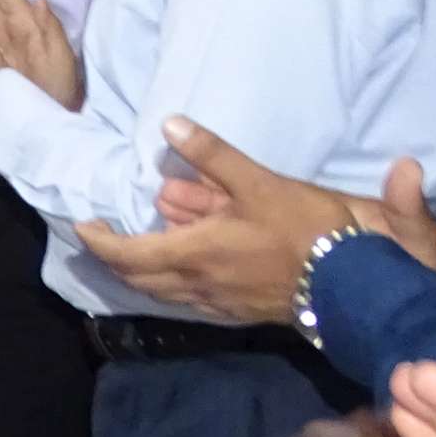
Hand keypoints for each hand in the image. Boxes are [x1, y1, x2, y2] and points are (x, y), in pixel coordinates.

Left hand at [74, 119, 435, 324]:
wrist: (352, 285)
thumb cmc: (304, 231)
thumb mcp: (258, 183)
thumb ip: (212, 156)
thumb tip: (170, 125)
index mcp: (192, 254)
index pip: (124, 255)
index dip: (97, 241)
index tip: (83, 224)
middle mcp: (196, 285)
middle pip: (137, 278)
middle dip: (113, 257)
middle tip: (102, 234)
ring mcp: (217, 303)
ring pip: (162, 292)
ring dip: (140, 271)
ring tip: (135, 245)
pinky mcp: (237, 312)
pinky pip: (188, 300)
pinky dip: (170, 282)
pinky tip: (180, 266)